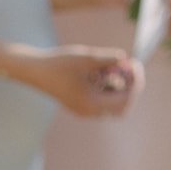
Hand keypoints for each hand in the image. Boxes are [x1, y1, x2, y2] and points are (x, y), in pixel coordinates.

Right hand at [26, 47, 143, 116]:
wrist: (35, 71)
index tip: (134, 64)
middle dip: (130, 87)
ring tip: (113, 66)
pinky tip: (103, 72)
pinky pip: (102, 101)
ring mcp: (84, 110)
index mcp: (91, 103)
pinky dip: (108, 88)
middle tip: (130, 67)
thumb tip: (125, 58)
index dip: (135, 83)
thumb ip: (108, 58)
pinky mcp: (81, 104)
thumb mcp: (86, 57)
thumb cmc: (58, 63)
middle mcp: (89, 111)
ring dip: (119, 86)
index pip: (125, 100)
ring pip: (113, 104)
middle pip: (122, 107)